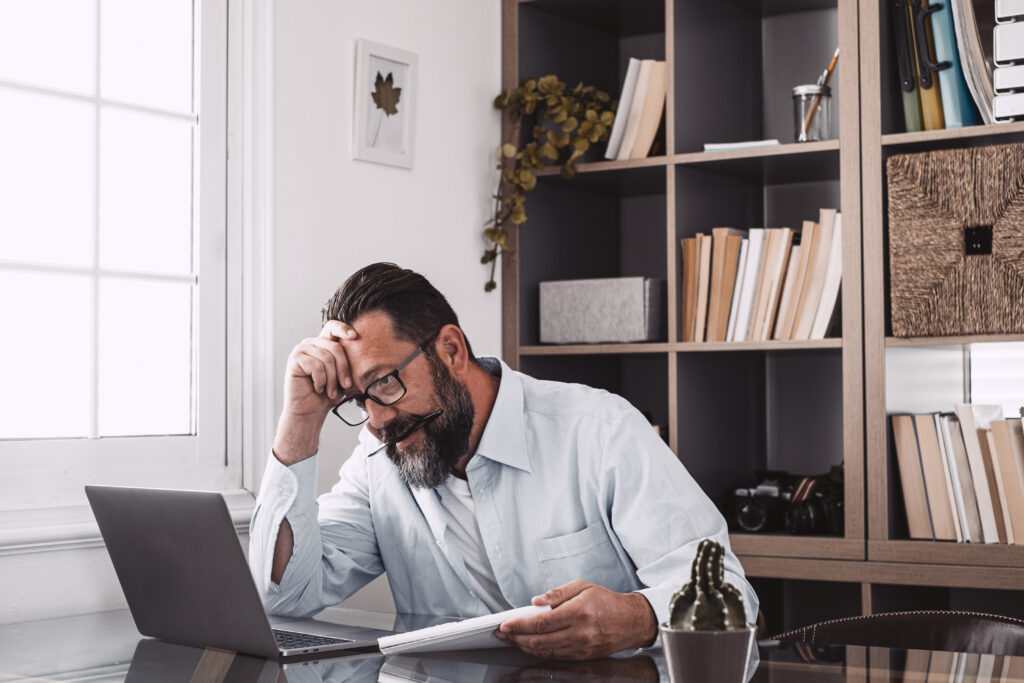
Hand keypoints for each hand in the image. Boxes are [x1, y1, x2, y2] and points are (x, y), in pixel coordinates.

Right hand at [273, 320, 358, 463]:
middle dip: (344, 369)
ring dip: (332, 379)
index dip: (344, 329)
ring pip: (327, 358)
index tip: (355, 336)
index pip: (333, 327)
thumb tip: (372, 356)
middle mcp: (311, 343)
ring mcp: (301, 350)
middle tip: (345, 386)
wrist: (310, 412)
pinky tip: (318, 388)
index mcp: (323, 344)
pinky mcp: (294, 359)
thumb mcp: (344, 377)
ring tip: (330, 392)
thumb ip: (352, 364)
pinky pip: (315, 365)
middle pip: (335, 347)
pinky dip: (321, 380)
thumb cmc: (327, 394)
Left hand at [495, 580, 657, 659]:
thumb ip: (557, 593)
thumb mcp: (582, 586)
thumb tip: (535, 602)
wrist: (630, 621)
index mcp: (578, 613)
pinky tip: (530, 645)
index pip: (541, 623)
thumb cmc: (606, 601)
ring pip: (545, 652)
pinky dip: (539, 652)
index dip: (519, 626)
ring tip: (512, 640)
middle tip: (503, 634)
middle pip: (539, 641)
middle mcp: (579, 633)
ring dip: (525, 647)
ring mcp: (581, 648)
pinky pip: (555, 657)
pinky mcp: (582, 657)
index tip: (505, 625)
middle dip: (516, 638)